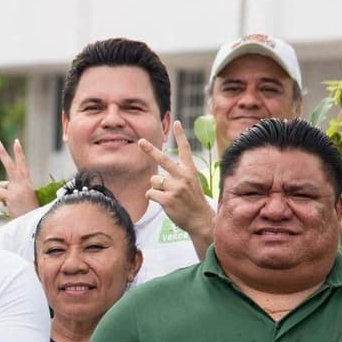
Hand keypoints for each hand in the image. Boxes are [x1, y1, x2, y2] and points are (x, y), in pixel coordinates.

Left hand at [0, 139, 37, 217]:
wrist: (34, 222)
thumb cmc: (28, 211)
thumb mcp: (24, 196)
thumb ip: (13, 188)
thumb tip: (1, 185)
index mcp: (27, 182)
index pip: (23, 164)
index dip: (19, 153)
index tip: (16, 142)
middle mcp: (22, 183)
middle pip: (10, 165)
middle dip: (3, 154)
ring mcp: (17, 188)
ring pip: (0, 184)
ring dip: (0, 193)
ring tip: (9, 204)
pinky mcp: (11, 195)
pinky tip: (4, 206)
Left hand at [142, 121, 213, 238]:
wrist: (201, 220)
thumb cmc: (193, 201)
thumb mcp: (191, 183)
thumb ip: (178, 174)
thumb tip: (155, 174)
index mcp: (190, 170)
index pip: (185, 149)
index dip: (180, 135)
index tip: (176, 122)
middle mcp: (183, 176)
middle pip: (163, 159)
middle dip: (150, 150)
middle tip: (140, 141)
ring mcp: (175, 187)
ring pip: (153, 180)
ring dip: (156, 188)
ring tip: (168, 196)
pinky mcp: (167, 199)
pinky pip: (150, 193)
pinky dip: (153, 197)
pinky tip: (165, 203)